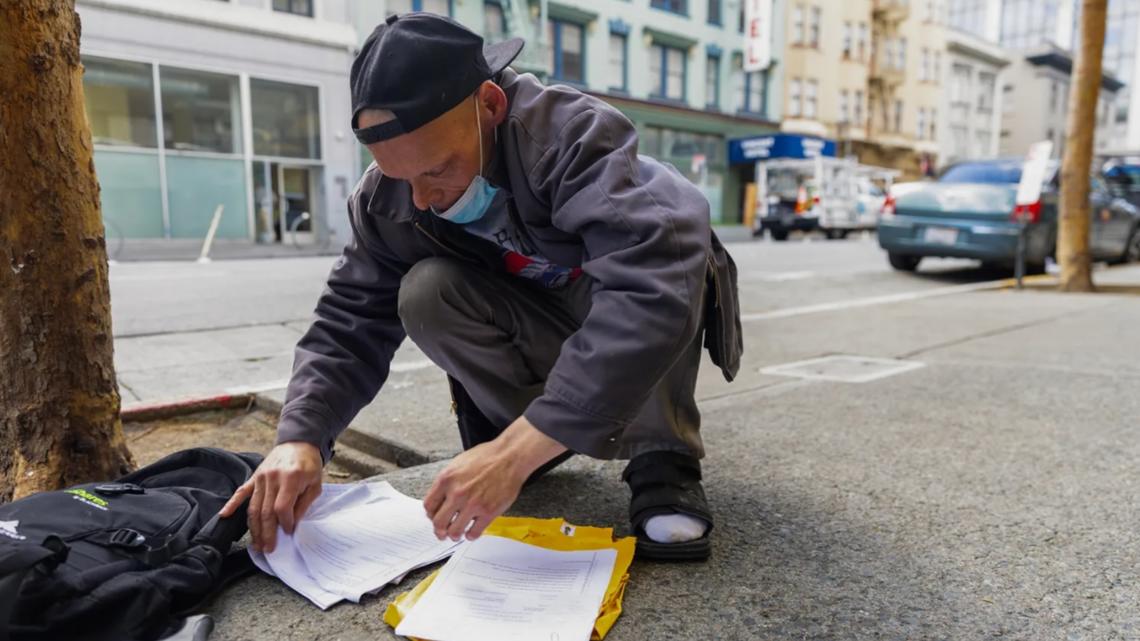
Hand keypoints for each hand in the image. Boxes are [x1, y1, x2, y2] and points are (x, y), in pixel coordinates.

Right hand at [219, 441, 322, 552]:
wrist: (298, 443)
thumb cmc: (309, 465)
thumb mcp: (315, 484)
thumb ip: (304, 504)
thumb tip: (292, 524)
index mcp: (291, 479)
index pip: (282, 508)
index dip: (285, 523)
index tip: (288, 533)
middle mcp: (272, 478)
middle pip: (265, 511)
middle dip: (267, 533)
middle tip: (268, 550)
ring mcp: (261, 477)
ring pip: (253, 507)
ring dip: (254, 528)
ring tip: (257, 544)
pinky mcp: (254, 477)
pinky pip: (241, 492)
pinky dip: (232, 504)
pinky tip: (224, 516)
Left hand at [423, 416, 565, 541]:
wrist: (510, 457)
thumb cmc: (487, 457)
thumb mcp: (458, 463)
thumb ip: (447, 481)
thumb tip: (440, 499)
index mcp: (447, 479)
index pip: (429, 506)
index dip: (431, 515)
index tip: (435, 517)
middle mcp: (457, 493)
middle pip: (438, 522)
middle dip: (439, 530)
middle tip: (442, 533)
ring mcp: (473, 504)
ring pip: (454, 531)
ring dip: (454, 535)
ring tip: (457, 534)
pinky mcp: (488, 512)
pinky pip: (474, 533)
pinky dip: (471, 535)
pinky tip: (472, 531)